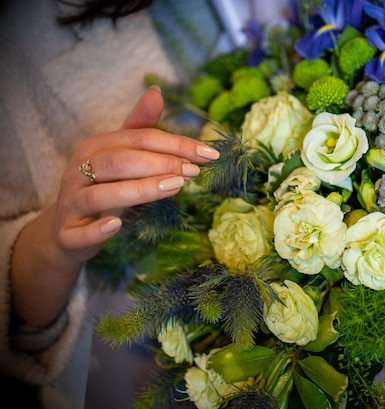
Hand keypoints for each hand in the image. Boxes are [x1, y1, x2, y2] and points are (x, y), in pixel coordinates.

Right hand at [10, 86, 218, 326]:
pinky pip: (80, 232)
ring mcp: (71, 203)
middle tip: (193, 171)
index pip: (138, 138)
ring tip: (175, 187)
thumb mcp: (120, 157)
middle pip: (120, 161)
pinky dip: (98, 229)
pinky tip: (118, 224)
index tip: (208, 153)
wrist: (68, 232)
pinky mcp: (68, 234)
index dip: (174, 144)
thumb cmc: (103, 188)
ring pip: (101, 193)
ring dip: (140, 189)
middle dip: (160, 164)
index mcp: (93, 148)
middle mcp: (78, 171)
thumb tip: (156, 91)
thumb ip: (139, 128)